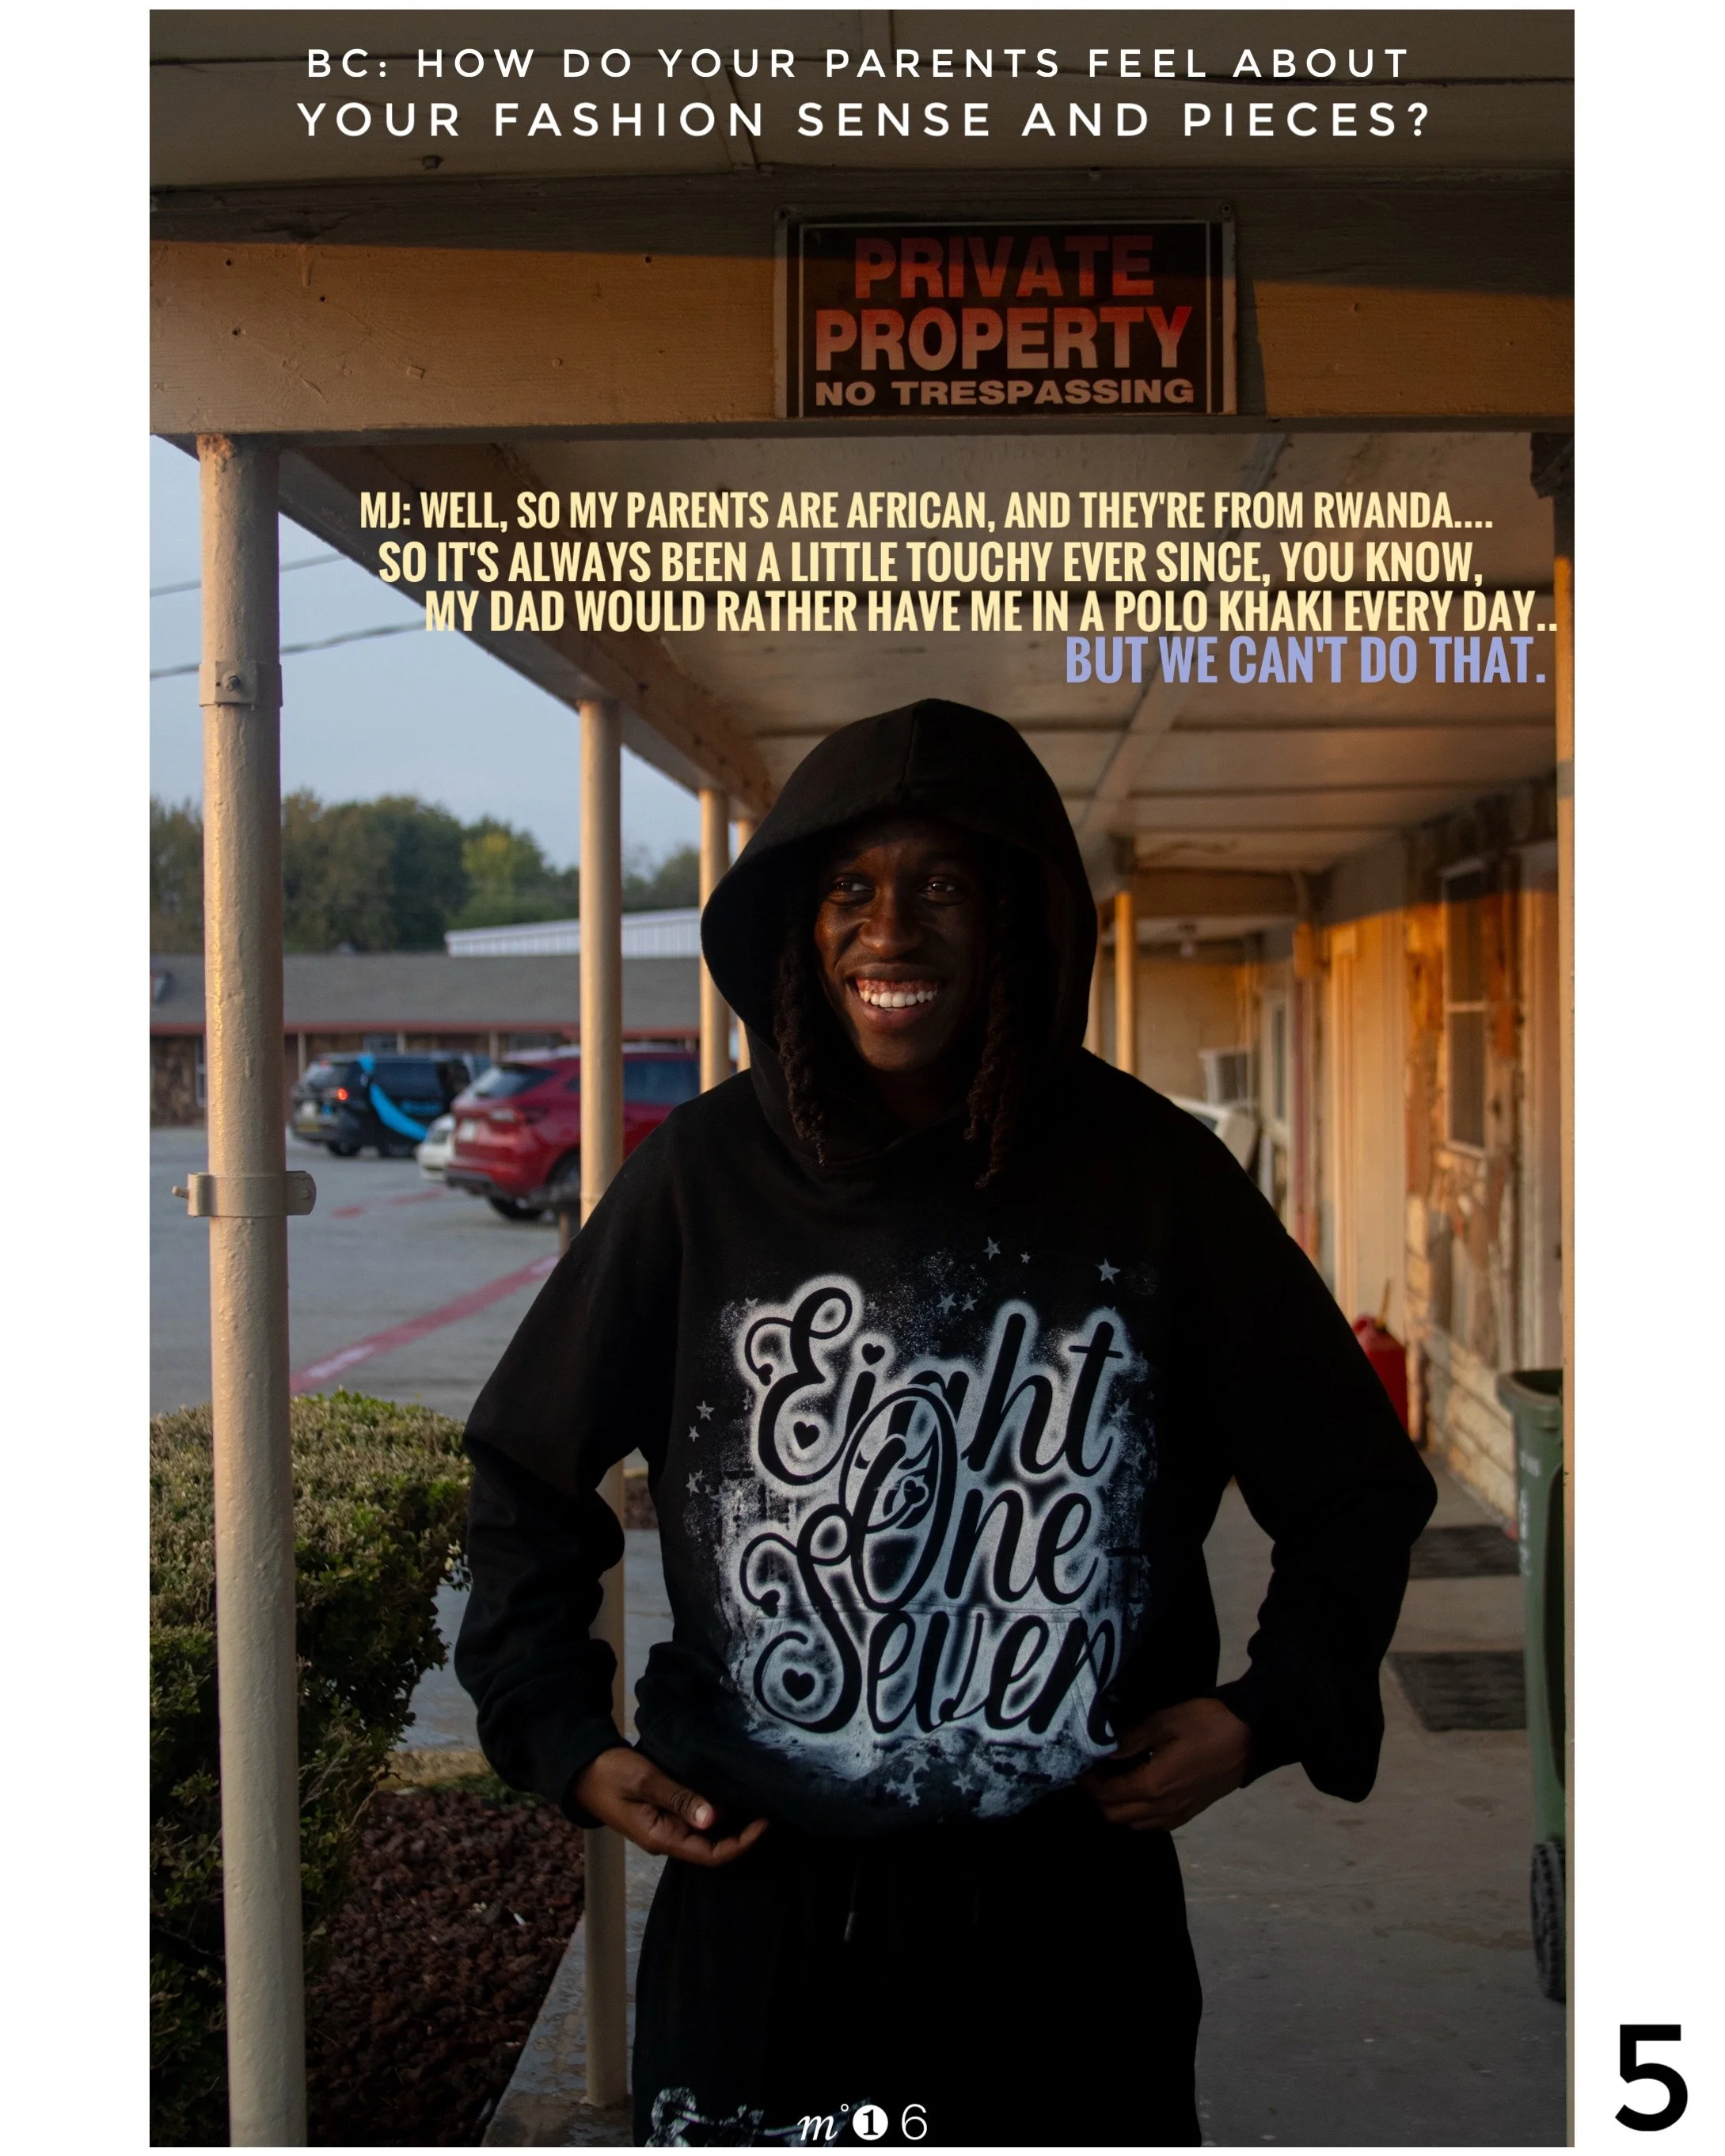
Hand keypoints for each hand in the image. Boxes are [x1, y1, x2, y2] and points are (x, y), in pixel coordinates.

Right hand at [571, 1745, 768, 1866]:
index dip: (742, 1843)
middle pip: (713, 1848)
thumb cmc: (610, 1773)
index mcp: (661, 1838)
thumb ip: (679, 1798)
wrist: (582, 1768)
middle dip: (743, 1833)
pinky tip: (731, 1793)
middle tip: (769, 1807)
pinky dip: (716, 1810)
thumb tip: (714, 1819)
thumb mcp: (645, 1781)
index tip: (765, 1821)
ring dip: (732, 1822)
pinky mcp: (664, 1814)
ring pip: (707, 1834)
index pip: (711, 1854)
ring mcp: (665, 1828)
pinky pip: (697, 1819)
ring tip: (756, 1799)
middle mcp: (667, 1839)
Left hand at [1079, 1697, 1251, 1831]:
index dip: (1088, 1783)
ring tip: (1115, 1778)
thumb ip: (1131, 1739)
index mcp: (1153, 1786)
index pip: (1107, 1795)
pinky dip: (1139, 1813)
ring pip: (1135, 1824)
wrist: (1251, 1736)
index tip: (1081, 1766)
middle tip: (1094, 1771)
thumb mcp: (1164, 1722)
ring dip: (1118, 1806)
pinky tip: (1141, 1789)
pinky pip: (1155, 1823)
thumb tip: (1103, 1751)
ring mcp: (1179, 1813)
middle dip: (1099, 1797)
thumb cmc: (1207, 1723)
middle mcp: (1163, 1808)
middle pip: (1116, 1816)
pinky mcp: (1191, 1812)